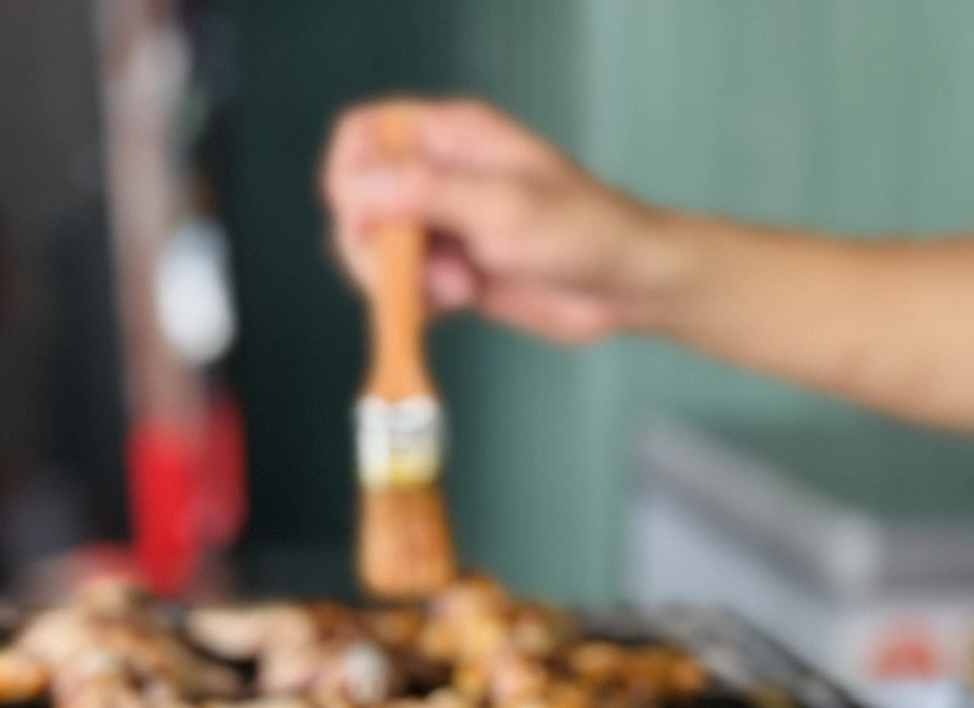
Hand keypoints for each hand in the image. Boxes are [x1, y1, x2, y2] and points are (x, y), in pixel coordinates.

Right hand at [320, 98, 673, 343]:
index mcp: (451, 137)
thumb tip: (357, 189)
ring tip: (454, 290)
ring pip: (374, 253)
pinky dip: (415, 305)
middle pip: (356, 203)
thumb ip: (426, 194)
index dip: (350, 175)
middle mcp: (438, 176)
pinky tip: (457, 304)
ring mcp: (441, 225)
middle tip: (412, 273)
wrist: (623, 287)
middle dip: (376, 247)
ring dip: (400, 282)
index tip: (368, 219)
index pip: (364, 136)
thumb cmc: (584, 231)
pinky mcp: (447, 271)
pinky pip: (401, 289)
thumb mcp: (502, 207)